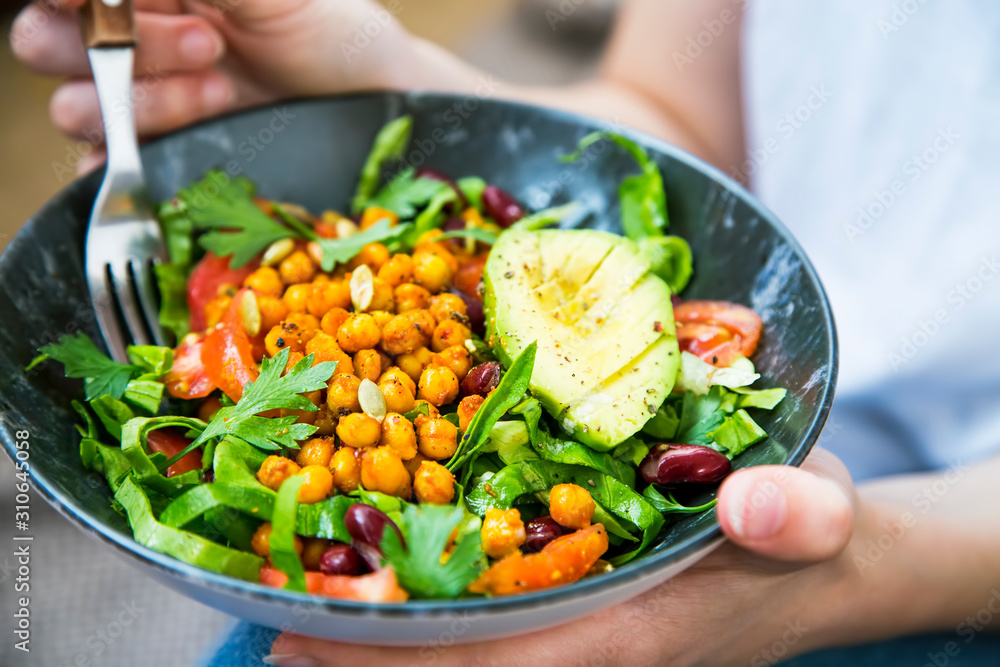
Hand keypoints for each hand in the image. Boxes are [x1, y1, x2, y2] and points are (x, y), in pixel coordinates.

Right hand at [10, 0, 418, 171]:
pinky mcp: (163, 157)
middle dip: (116, 44)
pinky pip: (104, 167)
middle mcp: (132, 39)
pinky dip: (127, 161)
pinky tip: (185, 146)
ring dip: (147, 99)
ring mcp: (145, 101)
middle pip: (48, 44)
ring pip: (76, 106)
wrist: (375, 105)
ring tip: (224, 88)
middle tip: (207, 43)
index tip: (94, 1)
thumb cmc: (330, 31)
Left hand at [264, 449, 857, 666]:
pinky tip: (376, 591)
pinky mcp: (574, 620)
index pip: (500, 663)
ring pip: (461, 656)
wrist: (812, 563)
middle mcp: (589, 649)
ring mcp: (577, 641)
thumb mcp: (820, 513)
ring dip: (380, 646)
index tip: (310, 641)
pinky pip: (482, 630)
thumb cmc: (805, 538)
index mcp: (631, 634)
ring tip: (293, 620)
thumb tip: (750, 507)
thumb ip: (798, 517)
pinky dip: (421, 620)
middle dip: (365, 663)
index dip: (404, 659)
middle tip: (272, 636)